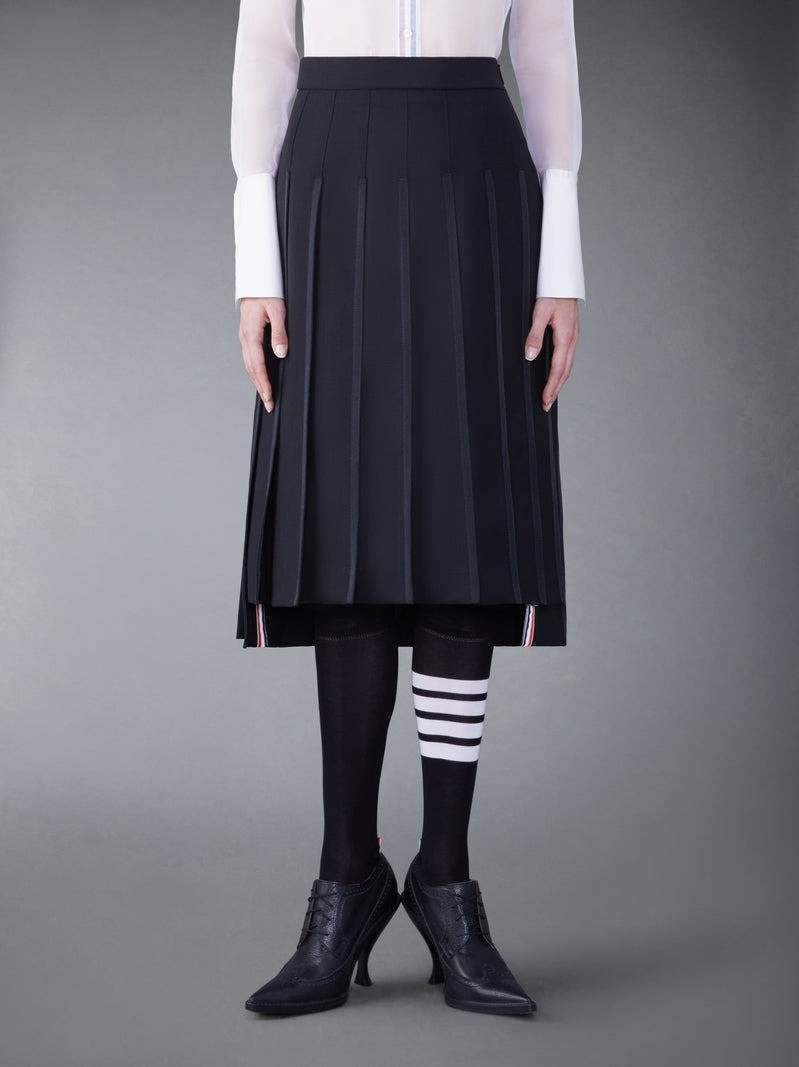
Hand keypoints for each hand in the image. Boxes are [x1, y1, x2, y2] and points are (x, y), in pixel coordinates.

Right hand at [238, 297, 288, 412]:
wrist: (256, 282)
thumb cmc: (268, 294)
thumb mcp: (279, 311)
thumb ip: (280, 333)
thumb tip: (281, 353)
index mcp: (251, 334)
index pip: (257, 365)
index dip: (264, 383)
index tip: (270, 397)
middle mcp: (245, 339)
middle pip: (251, 370)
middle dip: (260, 389)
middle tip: (270, 405)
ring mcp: (244, 338)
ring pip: (249, 366)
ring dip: (257, 382)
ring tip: (266, 397)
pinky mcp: (247, 337)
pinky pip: (250, 359)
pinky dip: (255, 372)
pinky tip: (261, 379)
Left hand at [524, 297, 578, 411]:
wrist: (564, 280)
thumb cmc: (552, 293)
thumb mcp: (539, 313)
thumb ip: (534, 335)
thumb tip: (530, 356)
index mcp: (566, 337)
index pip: (558, 369)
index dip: (551, 387)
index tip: (545, 400)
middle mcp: (572, 340)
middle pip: (565, 372)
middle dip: (556, 390)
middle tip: (546, 405)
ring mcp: (573, 337)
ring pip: (568, 366)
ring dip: (559, 382)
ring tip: (551, 395)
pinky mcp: (571, 334)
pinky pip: (567, 357)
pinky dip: (562, 370)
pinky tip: (556, 374)